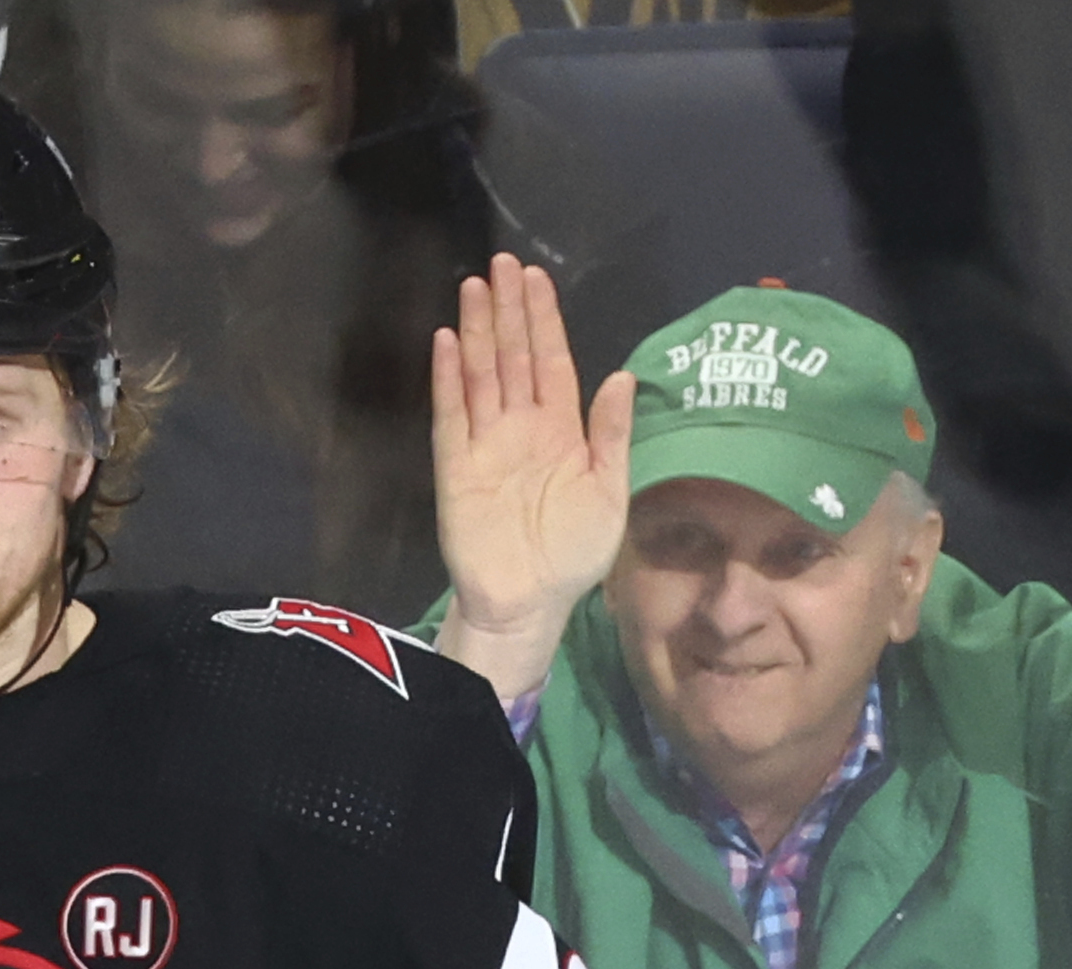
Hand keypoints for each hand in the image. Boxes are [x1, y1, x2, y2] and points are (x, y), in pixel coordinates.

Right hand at [432, 253, 632, 705]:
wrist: (530, 603)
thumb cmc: (574, 554)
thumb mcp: (610, 491)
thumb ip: (612, 434)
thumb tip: (622, 376)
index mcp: (560, 430)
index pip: (551, 361)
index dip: (544, 319)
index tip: (537, 277)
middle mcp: (520, 427)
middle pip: (514, 357)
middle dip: (509, 309)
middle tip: (503, 262)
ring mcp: (485, 444)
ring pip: (482, 375)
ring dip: (480, 331)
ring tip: (476, 286)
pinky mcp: (456, 467)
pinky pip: (451, 415)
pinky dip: (449, 379)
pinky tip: (449, 342)